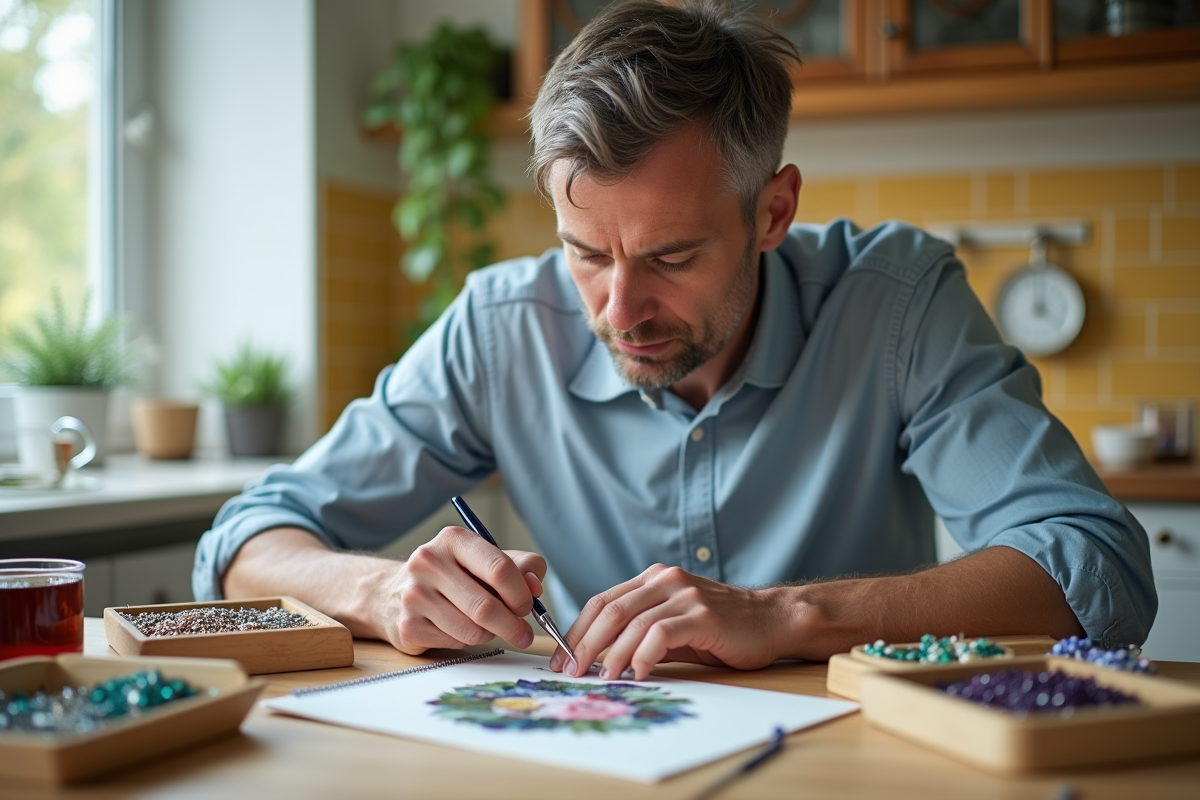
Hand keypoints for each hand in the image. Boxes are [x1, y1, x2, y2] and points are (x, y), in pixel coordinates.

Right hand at [380, 526, 546, 654]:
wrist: (392, 593)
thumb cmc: (452, 575)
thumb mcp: (485, 560)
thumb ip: (519, 566)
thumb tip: (536, 586)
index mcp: (453, 540)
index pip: (499, 568)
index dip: (521, 593)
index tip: (528, 606)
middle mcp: (428, 562)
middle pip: (486, 606)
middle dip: (512, 625)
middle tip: (522, 632)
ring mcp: (414, 595)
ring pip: (472, 630)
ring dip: (489, 634)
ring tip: (486, 626)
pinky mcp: (408, 626)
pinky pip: (455, 643)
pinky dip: (467, 642)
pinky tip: (459, 629)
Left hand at [549, 564, 788, 679]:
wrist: (771, 620)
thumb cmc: (721, 629)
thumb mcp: (674, 624)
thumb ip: (641, 632)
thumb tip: (598, 660)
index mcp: (653, 579)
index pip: (602, 601)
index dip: (576, 629)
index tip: (561, 658)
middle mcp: (665, 581)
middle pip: (610, 610)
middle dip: (584, 643)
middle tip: (571, 671)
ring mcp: (684, 595)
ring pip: (632, 623)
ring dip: (611, 654)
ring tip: (602, 678)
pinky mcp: (702, 615)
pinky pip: (661, 634)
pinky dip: (642, 655)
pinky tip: (636, 673)